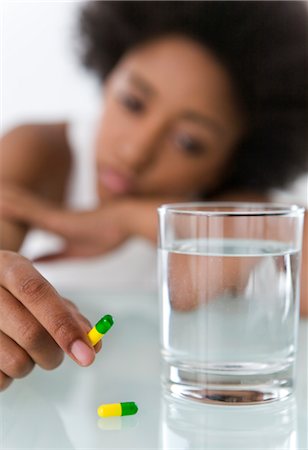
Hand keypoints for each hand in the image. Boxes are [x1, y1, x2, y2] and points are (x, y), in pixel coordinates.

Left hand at [0, 185, 130, 259]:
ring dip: (3, 202)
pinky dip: (13, 206)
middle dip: (1, 207)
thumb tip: (35, 261)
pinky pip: (28, 210)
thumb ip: (57, 256)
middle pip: (17, 210)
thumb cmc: (110, 233)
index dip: (7, 215)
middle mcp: (49, 217)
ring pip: (18, 206)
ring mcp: (52, 216)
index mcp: (54, 225)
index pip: (24, 218)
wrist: (127, 220)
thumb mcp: (78, 252)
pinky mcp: (57, 218)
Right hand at [0, 251, 99, 390]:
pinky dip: (10, 376)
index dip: (64, 325)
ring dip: (32, 365)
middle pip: (31, 333)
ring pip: (16, 362)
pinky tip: (5, 356)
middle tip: (56, 355)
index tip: (87, 354)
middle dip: (54, 354)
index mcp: (8, 266)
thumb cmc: (12, 295)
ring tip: (24, 349)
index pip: (37, 294)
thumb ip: (68, 313)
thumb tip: (94, 343)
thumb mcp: (37, 290)